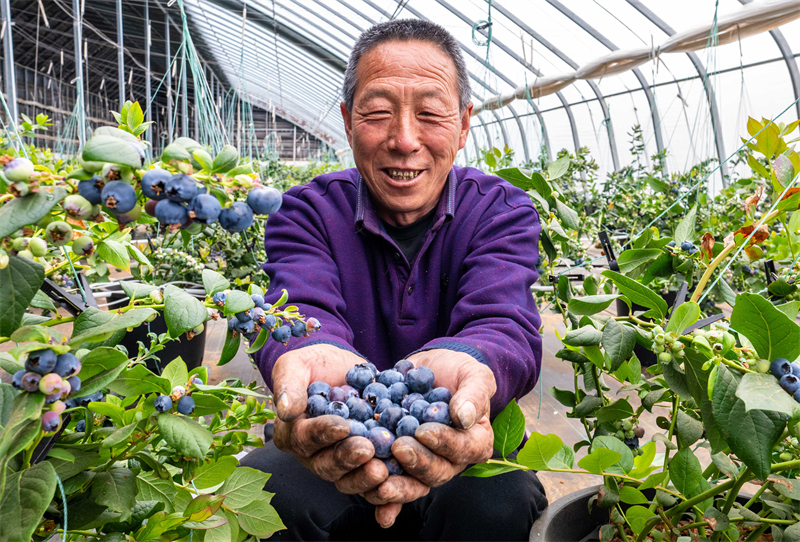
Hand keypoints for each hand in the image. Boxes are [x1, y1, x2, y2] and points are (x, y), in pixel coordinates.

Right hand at [271, 345, 388, 489]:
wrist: (345, 368)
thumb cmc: (314, 365)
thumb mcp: (295, 365)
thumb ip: (288, 385)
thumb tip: (285, 410)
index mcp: (292, 434)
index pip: (305, 438)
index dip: (323, 433)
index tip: (343, 425)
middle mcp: (314, 454)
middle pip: (327, 465)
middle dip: (347, 458)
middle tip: (368, 449)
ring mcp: (340, 462)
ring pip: (349, 478)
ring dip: (365, 477)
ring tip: (383, 469)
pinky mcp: (364, 464)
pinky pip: (371, 480)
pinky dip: (384, 485)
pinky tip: (397, 480)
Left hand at [363, 350, 495, 527]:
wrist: (427, 370)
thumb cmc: (458, 371)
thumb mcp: (474, 375)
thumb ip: (474, 394)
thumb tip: (464, 417)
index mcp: (475, 442)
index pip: (462, 448)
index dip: (444, 442)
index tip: (423, 431)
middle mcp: (451, 460)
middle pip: (437, 472)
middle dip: (417, 462)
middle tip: (398, 447)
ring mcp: (425, 464)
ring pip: (414, 483)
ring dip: (397, 486)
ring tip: (379, 477)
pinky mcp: (401, 464)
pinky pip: (393, 482)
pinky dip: (384, 497)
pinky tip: (373, 502)